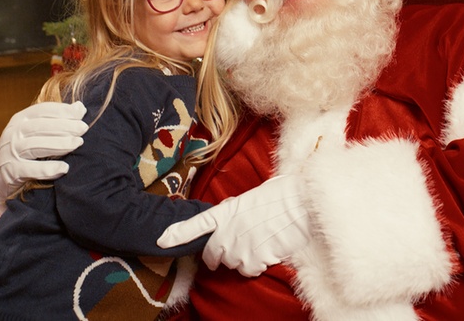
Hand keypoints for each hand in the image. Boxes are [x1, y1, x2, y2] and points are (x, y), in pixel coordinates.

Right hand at [0, 101, 87, 214]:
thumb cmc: (23, 152)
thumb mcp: (36, 132)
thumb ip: (56, 120)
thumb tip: (80, 107)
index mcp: (20, 119)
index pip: (42, 110)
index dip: (62, 110)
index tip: (81, 113)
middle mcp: (13, 133)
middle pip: (40, 126)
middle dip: (64, 126)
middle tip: (83, 128)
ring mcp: (9, 152)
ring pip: (35, 145)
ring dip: (59, 144)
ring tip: (77, 143)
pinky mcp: (9, 171)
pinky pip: (29, 169)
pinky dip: (47, 169)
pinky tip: (64, 168)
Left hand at [157, 174, 310, 276]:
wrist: (301, 203)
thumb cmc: (284, 193)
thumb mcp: (254, 195)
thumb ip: (238, 209)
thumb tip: (234, 214)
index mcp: (226, 211)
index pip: (196, 225)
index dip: (177, 234)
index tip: (162, 240)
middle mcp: (227, 231)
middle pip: (214, 255)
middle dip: (223, 256)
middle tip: (241, 248)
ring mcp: (238, 247)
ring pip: (234, 264)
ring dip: (246, 258)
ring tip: (265, 242)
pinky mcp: (253, 259)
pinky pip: (251, 270)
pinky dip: (261, 264)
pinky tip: (272, 249)